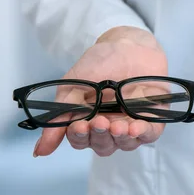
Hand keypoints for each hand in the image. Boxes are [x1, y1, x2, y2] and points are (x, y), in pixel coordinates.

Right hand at [33, 26, 167, 157]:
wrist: (128, 44)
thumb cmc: (100, 63)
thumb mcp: (72, 86)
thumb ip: (59, 116)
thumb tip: (40, 151)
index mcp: (88, 121)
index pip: (82, 140)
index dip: (79, 137)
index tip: (78, 125)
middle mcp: (110, 126)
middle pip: (104, 146)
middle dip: (100, 136)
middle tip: (100, 121)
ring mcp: (132, 123)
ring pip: (125, 144)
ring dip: (120, 137)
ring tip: (117, 125)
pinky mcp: (154, 118)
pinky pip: (150, 135)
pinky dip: (143, 134)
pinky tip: (135, 127)